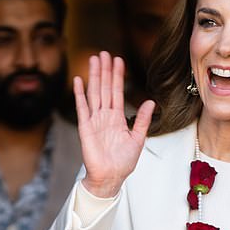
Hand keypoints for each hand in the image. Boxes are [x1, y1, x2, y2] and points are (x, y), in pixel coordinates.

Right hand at [74, 51, 154, 197]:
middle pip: (105, 88)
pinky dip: (79, 94)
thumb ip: (142, 120)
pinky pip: (82, 107)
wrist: (110, 177)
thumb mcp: (137, 139)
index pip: (118, 92)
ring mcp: (94, 120)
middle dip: (105, 71)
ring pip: (94, 93)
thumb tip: (150, 101)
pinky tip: (78, 79)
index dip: (118, 76)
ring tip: (94, 59)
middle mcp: (105, 116)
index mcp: (118, 119)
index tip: (118, 60)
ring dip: (94, 76)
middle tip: (105, 53)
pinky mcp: (85, 127)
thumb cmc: (123, 162)